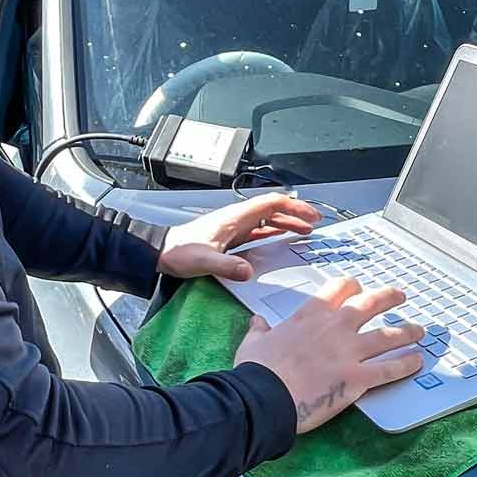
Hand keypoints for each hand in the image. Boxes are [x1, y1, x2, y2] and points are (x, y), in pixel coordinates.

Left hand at [156, 191, 319, 282]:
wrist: (161, 253)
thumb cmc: (179, 253)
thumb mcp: (204, 261)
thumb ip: (226, 266)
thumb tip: (248, 272)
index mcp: (234, 218)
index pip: (271, 203)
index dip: (294, 207)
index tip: (311, 216)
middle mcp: (237, 218)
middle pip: (272, 209)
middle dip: (296, 213)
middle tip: (315, 223)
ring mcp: (234, 226)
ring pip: (267, 218)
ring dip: (286, 221)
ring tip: (304, 230)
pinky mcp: (231, 237)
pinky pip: (258, 229)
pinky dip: (273, 230)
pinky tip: (280, 235)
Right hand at [234, 278, 425, 433]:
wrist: (264, 396)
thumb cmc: (257, 371)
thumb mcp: (252, 343)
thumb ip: (259, 330)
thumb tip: (257, 321)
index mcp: (310, 316)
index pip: (338, 290)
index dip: (351, 286)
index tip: (357, 288)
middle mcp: (335, 328)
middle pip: (371, 304)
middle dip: (389, 298)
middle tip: (400, 296)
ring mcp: (349, 352)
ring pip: (388, 335)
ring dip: (407, 331)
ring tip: (419, 330)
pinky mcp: (357, 378)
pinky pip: (390, 369)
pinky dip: (406, 365)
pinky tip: (417, 362)